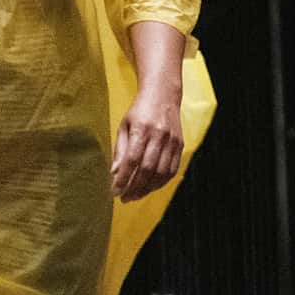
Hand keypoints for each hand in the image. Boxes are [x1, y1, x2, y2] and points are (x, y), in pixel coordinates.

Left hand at [111, 82, 183, 202]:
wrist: (163, 96)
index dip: (123, 178)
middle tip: (124, 198)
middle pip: (147, 169)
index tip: (114, 191)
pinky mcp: (180, 145)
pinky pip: (172, 170)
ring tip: (135, 196)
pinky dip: (160, 182)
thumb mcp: (124, 126)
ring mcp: (172, 141)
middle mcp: (159, 136)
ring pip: (161, 172)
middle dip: (135, 187)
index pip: (131, 160)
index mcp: (142, 129)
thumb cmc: (139, 112)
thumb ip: (120, 150)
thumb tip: (114, 173)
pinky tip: (150, 187)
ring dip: (147, 188)